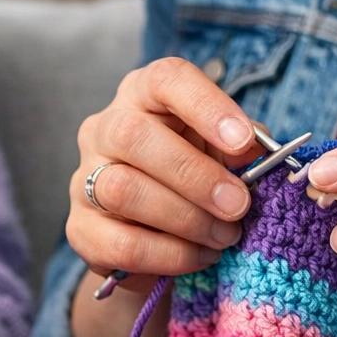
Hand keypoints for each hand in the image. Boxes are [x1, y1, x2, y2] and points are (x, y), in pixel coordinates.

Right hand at [68, 58, 268, 292]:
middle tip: (238, 206)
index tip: (243, 141)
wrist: (160, 240)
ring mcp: (85, 179)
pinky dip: (170, 254)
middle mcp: (104, 129)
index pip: (166, 79)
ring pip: (122, 190)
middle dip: (195, 175)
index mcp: (144, 96)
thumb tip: (256, 153)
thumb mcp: (224, 156)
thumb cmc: (196, 182)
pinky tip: (200, 257)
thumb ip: (242, 149)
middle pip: (133, 135)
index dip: (205, 105)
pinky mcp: (80, 229)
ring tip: (224, 236)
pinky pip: (121, 243)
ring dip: (185, 218)